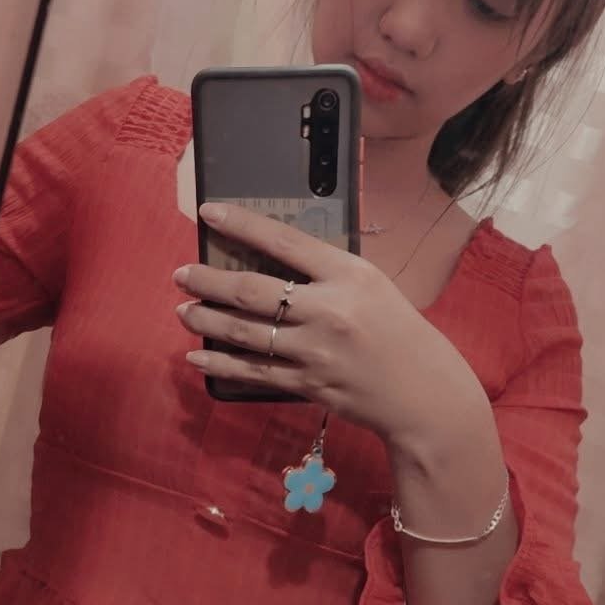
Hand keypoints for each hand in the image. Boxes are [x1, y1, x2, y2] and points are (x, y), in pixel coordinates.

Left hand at [173, 202, 463, 441]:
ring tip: (183, 310)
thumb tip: (271, 260)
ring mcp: (316, 351)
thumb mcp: (371, 285)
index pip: (284, 241)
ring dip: (207, 319)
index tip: (208, 212)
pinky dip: (221, 362)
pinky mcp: (308, 384)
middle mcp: (329, 310)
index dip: (242, 224)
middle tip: (181, 274)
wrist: (423, 392)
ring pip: (245, 332)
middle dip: (208, 281)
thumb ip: (327, 273)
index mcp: (348, 275)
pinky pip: (253, 371)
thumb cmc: (397, 330)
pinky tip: (197, 354)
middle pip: (252, 291)